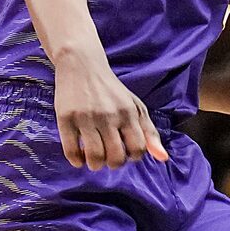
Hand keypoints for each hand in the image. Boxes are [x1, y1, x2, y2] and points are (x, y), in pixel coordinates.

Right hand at [49, 52, 166, 168]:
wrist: (81, 65)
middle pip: (115, 158)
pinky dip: (76, 160)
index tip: (124, 152)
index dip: (132, 157)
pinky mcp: (66, 118)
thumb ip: (149, 133)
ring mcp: (86, 117)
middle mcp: (108, 115)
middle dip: (113, 164)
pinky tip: (78, 156)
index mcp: (128, 113)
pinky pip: (71, 150)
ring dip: (95, 165)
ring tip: (93, 159)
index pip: (137, 149)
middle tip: (107, 158)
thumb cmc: (111, 90)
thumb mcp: (135, 107)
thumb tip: (163, 159)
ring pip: (94, 157)